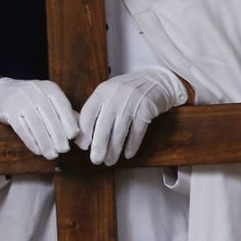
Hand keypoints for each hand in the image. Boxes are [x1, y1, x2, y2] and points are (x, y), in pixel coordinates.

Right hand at [0, 78, 79, 159]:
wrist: (2, 92)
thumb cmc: (32, 100)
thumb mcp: (49, 101)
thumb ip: (66, 114)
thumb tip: (82, 134)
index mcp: (49, 88)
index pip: (62, 105)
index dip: (68, 121)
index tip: (73, 136)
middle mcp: (35, 91)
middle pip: (49, 116)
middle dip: (58, 135)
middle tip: (64, 150)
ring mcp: (21, 100)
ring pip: (36, 124)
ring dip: (45, 142)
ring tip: (51, 155)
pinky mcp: (9, 110)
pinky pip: (21, 128)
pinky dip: (31, 141)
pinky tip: (38, 150)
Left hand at [75, 67, 189, 165]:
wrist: (157, 80)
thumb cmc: (128, 91)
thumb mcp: (109, 93)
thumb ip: (97, 109)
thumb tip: (83, 135)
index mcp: (101, 92)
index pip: (87, 114)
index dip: (84, 133)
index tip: (83, 146)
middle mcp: (114, 97)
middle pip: (102, 126)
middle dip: (98, 146)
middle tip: (95, 160)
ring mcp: (131, 103)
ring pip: (119, 132)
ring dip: (114, 150)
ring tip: (109, 161)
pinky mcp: (146, 109)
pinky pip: (137, 132)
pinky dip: (132, 145)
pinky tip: (127, 155)